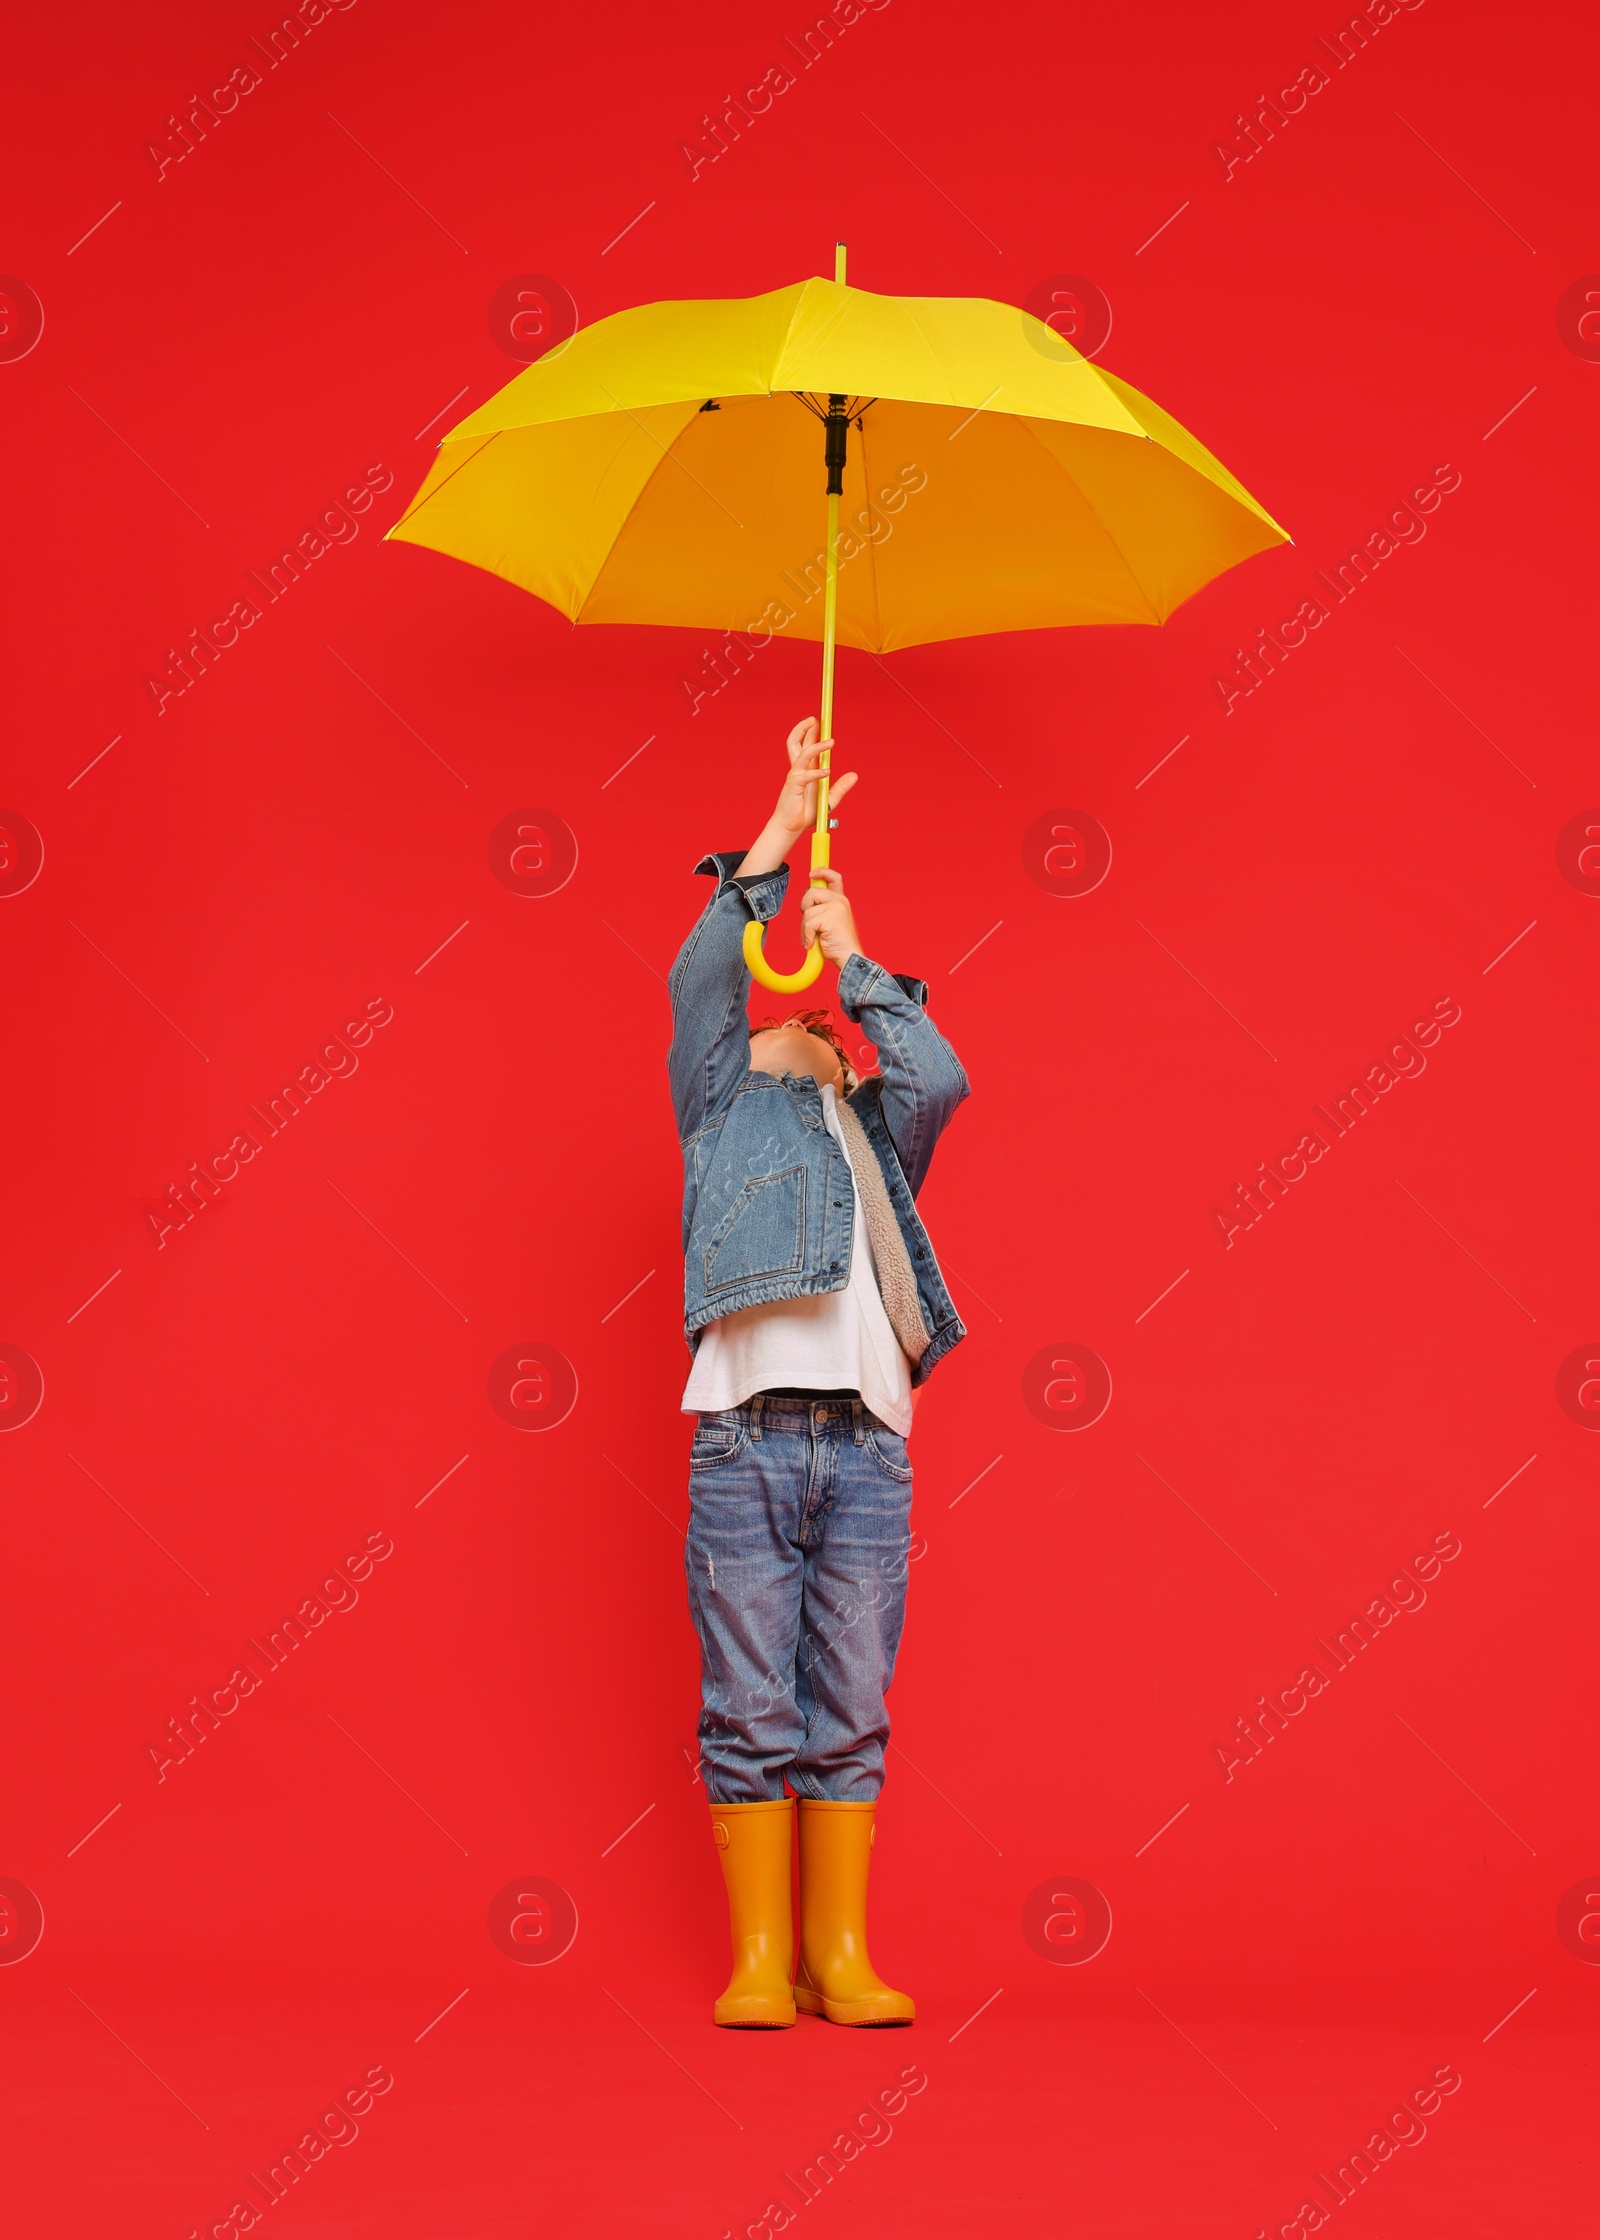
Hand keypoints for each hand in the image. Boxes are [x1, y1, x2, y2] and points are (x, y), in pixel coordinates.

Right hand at [770, 716, 857, 838]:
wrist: (791, 828)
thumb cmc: (806, 813)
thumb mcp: (829, 798)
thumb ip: (840, 787)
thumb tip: (854, 775)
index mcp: (805, 770)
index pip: (805, 745)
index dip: (810, 732)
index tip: (819, 722)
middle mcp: (798, 770)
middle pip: (796, 742)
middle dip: (805, 729)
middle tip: (816, 719)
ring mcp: (794, 777)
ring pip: (803, 755)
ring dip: (817, 747)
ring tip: (831, 741)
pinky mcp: (793, 787)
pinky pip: (805, 776)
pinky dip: (817, 773)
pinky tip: (828, 772)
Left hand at [799, 866, 860, 967]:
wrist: (849, 958)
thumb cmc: (838, 944)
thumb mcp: (830, 921)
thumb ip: (821, 908)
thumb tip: (806, 899)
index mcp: (841, 901)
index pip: (834, 878)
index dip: (822, 872)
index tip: (811, 874)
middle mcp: (840, 901)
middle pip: (811, 893)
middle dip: (804, 908)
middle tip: (810, 925)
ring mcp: (836, 908)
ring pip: (807, 910)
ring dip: (804, 927)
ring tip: (813, 937)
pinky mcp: (830, 917)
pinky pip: (808, 923)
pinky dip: (806, 935)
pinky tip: (812, 943)